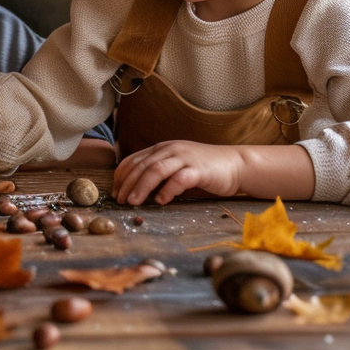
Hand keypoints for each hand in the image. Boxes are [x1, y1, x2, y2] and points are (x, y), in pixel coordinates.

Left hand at [112, 140, 243, 205]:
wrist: (235, 164)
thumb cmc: (203, 168)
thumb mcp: (175, 164)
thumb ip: (158, 171)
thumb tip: (136, 188)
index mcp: (161, 148)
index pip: (133, 159)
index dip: (121, 175)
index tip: (114, 191)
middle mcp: (170, 150)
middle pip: (141, 165)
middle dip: (127, 183)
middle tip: (119, 200)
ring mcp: (184, 158)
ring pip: (156, 170)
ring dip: (141, 186)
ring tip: (133, 201)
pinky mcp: (199, 170)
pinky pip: (179, 179)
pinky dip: (167, 190)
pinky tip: (161, 201)